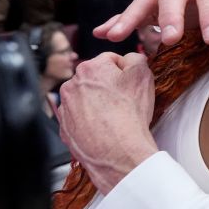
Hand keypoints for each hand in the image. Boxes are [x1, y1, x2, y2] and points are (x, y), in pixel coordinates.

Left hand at [57, 53, 158, 193]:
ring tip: (115, 116)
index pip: (110, 59)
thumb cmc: (128, 114)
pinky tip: (104, 127)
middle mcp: (72, 85)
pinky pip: (79, 118)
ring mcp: (65, 107)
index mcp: (90, 68)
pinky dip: (90, 120)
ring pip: (86, 98)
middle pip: (96, 79)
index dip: (125, 71)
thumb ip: (136, 58)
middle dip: (109, 86)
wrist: (116, 151)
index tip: (131, 83)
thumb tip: (131, 58)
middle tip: (125, 100)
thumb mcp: (143, 75)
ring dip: (98, 103)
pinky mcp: (64, 127)